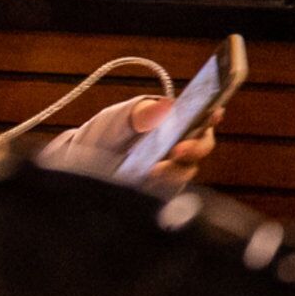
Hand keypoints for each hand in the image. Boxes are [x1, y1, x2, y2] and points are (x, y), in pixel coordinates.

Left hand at [55, 94, 216, 187]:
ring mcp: (171, 168)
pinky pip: (173, 188)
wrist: (81, 166)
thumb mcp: (117, 118)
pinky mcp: (163, 189)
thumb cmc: (104, 135)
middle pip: (202, 145)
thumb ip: (140, 113)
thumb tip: (166, 106)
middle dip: (196, 147)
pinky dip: (165, 183)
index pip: (202, 116)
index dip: (212, 114)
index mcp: (173, 120)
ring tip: (154, 169)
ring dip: (176, 169)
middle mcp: (178, 143)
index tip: (213, 114)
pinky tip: (150, 178)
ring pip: (189, 169)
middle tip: (178, 149)